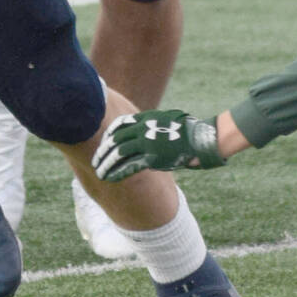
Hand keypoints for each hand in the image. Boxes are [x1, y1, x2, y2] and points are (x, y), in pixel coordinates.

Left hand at [92, 109, 225, 181]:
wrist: (200, 139)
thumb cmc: (186, 130)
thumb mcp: (166, 119)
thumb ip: (151, 124)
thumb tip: (141, 129)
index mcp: (146, 118)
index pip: (119, 124)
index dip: (108, 135)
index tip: (103, 143)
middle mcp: (143, 129)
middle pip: (115, 140)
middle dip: (103, 151)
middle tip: (96, 160)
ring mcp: (147, 143)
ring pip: (118, 153)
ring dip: (106, 163)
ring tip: (99, 171)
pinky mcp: (152, 158)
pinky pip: (129, 166)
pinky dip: (116, 172)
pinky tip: (109, 177)